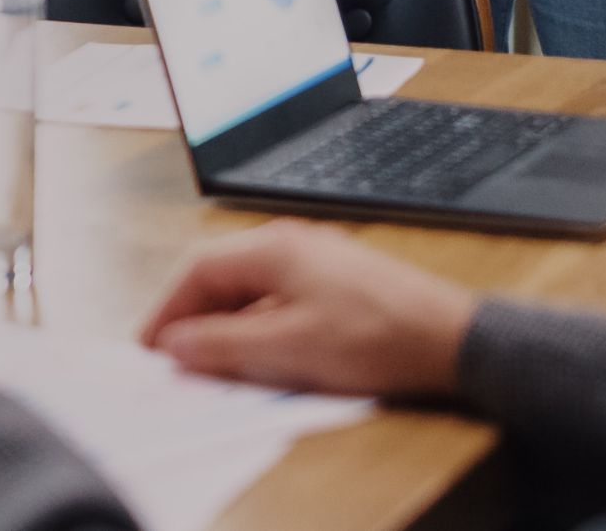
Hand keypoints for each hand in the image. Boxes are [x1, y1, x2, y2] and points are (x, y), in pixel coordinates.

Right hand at [136, 221, 477, 398]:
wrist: (452, 340)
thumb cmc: (380, 336)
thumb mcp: (287, 350)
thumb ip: (224, 346)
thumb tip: (178, 344)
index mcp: (273, 248)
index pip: (197, 270)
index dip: (168, 310)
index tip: (153, 345)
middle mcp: (292, 243)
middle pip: (221, 276)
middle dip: (195, 318)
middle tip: (180, 357)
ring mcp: (318, 260)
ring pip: (251, 288)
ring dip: (228, 324)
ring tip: (220, 363)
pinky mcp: (339, 282)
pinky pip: (279, 298)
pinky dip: (260, 325)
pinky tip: (267, 355)